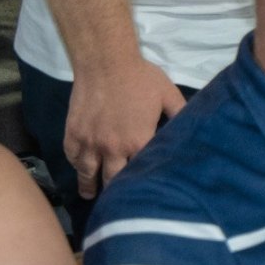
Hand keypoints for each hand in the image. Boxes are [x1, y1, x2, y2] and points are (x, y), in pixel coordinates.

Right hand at [64, 58, 186, 196]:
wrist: (107, 63)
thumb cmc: (141, 78)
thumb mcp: (168, 95)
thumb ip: (180, 114)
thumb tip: (192, 128)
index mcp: (138, 142)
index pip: (141, 171)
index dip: (143, 180)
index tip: (143, 191)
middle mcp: (112, 149)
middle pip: (112, 179)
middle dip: (115, 190)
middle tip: (115, 201)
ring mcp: (89, 143)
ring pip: (88, 174)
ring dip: (90, 185)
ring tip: (91, 195)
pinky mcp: (72, 135)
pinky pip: (72, 158)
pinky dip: (77, 165)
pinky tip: (81, 169)